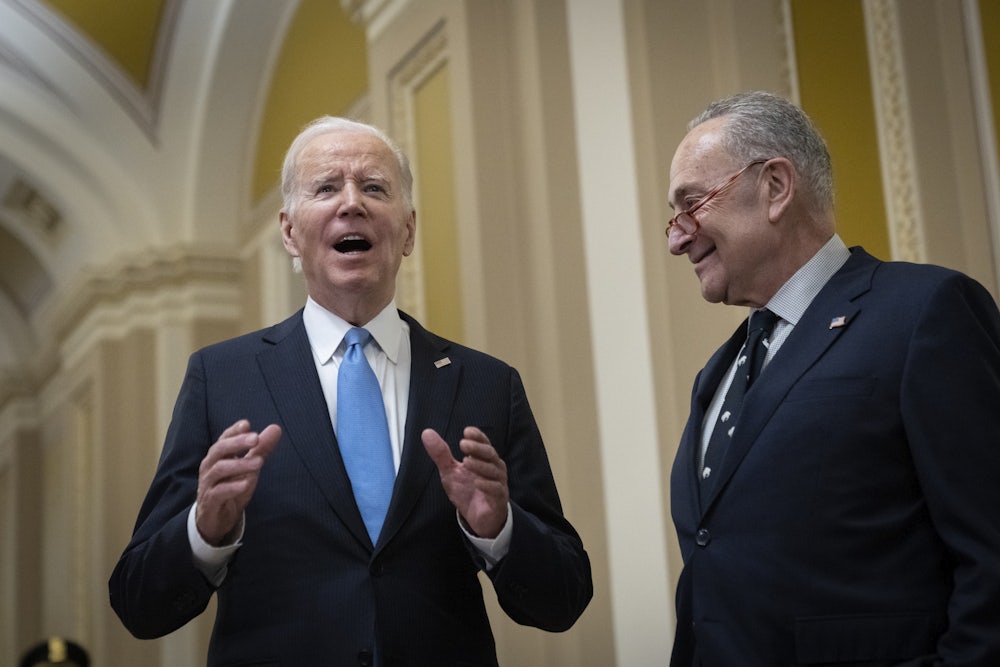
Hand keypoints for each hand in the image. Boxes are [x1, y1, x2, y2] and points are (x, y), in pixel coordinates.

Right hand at [195, 419, 280, 545]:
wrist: (216, 520)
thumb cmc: (231, 488)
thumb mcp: (249, 468)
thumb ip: (260, 449)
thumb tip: (276, 428)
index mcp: (218, 457)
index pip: (223, 439)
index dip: (233, 431)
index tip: (246, 424)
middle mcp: (210, 467)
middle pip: (219, 450)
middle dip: (237, 443)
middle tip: (255, 438)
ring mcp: (208, 484)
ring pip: (219, 470)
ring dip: (239, 464)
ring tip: (259, 461)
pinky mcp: (210, 502)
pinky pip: (218, 492)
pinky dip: (232, 487)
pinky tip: (246, 483)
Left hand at [422, 426, 508, 537]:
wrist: (478, 517)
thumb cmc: (466, 490)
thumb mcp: (450, 471)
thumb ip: (440, 454)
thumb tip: (427, 433)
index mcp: (483, 458)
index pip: (483, 443)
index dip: (477, 436)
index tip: (466, 431)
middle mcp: (494, 467)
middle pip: (489, 453)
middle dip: (477, 448)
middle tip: (463, 444)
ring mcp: (498, 482)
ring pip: (493, 470)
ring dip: (480, 465)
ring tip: (466, 462)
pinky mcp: (499, 497)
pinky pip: (496, 489)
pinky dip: (487, 485)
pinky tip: (477, 482)